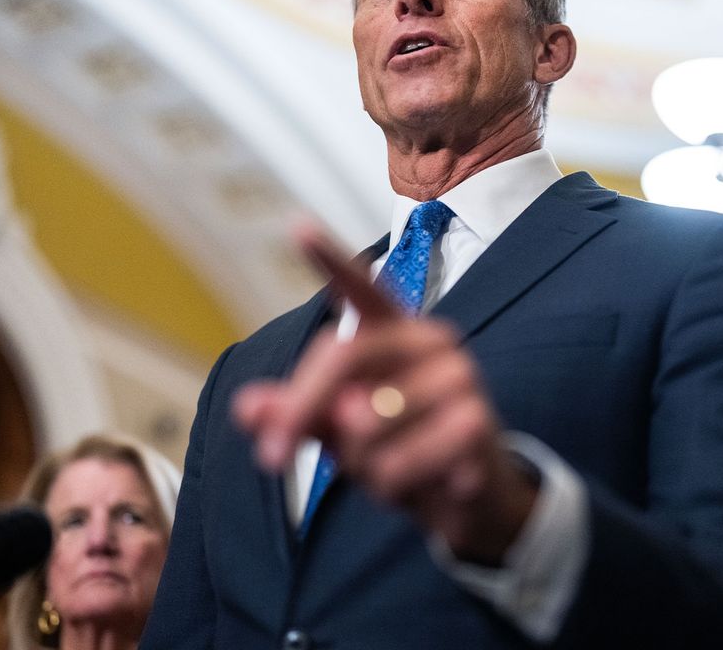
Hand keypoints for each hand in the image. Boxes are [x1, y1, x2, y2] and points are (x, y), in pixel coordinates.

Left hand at [232, 224, 536, 563]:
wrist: (469, 498)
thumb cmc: (397, 448)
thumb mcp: (338, 431)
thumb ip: (295, 414)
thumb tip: (245, 408)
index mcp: (391, 331)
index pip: (359, 287)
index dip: (329, 258)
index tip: (296, 224)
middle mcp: (429, 339)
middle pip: (345, 355)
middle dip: (301, 407)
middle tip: (269, 459)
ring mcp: (459, 375)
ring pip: (370, 422)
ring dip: (361, 464)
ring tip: (387, 471)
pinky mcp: (477, 419)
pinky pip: (407, 458)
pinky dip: (398, 483)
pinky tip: (430, 483)